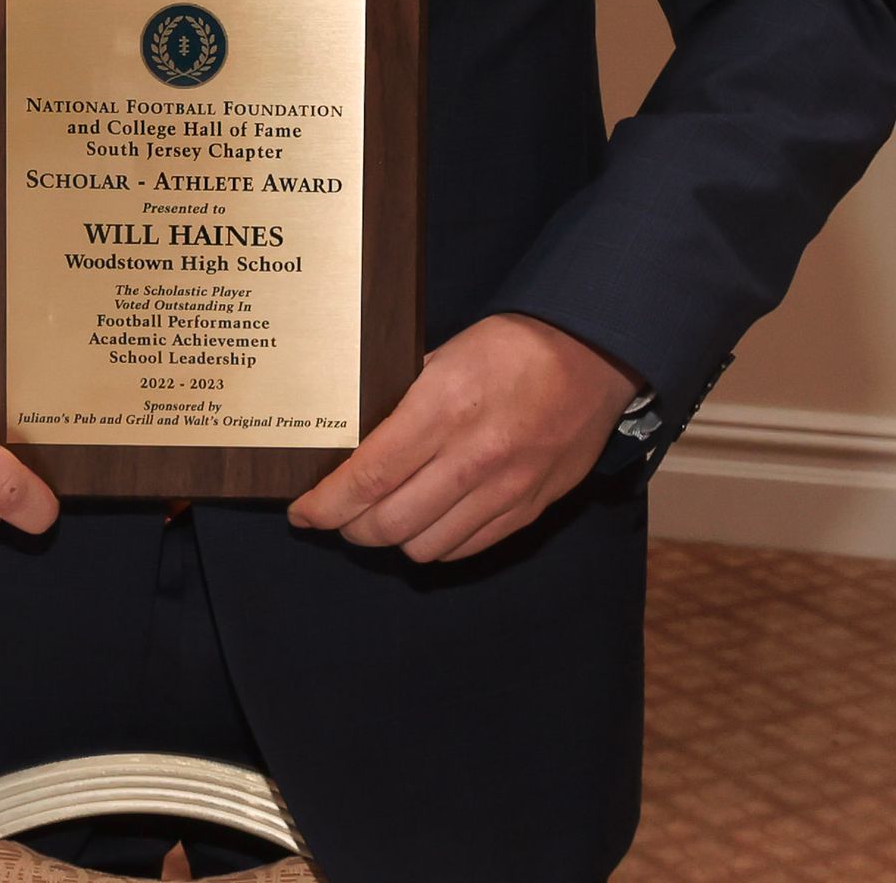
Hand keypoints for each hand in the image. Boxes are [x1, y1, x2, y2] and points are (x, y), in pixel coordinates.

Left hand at [285, 313, 645, 562]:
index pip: (368, 476)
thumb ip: (405, 397)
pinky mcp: (527, 510)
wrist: (593, 358)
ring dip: (392, 538)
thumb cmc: (514, 346)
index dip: (326, 503)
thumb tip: (360, 434)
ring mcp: (503, 490)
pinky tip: (426, 520)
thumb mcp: (447, 352)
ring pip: (423, 546)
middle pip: (388, 522)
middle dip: (349, 527)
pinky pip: (465, 548)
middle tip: (335, 514)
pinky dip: (435, 543)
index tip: (302, 511)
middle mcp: (473, 458)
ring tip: (380, 516)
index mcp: (444, 409)